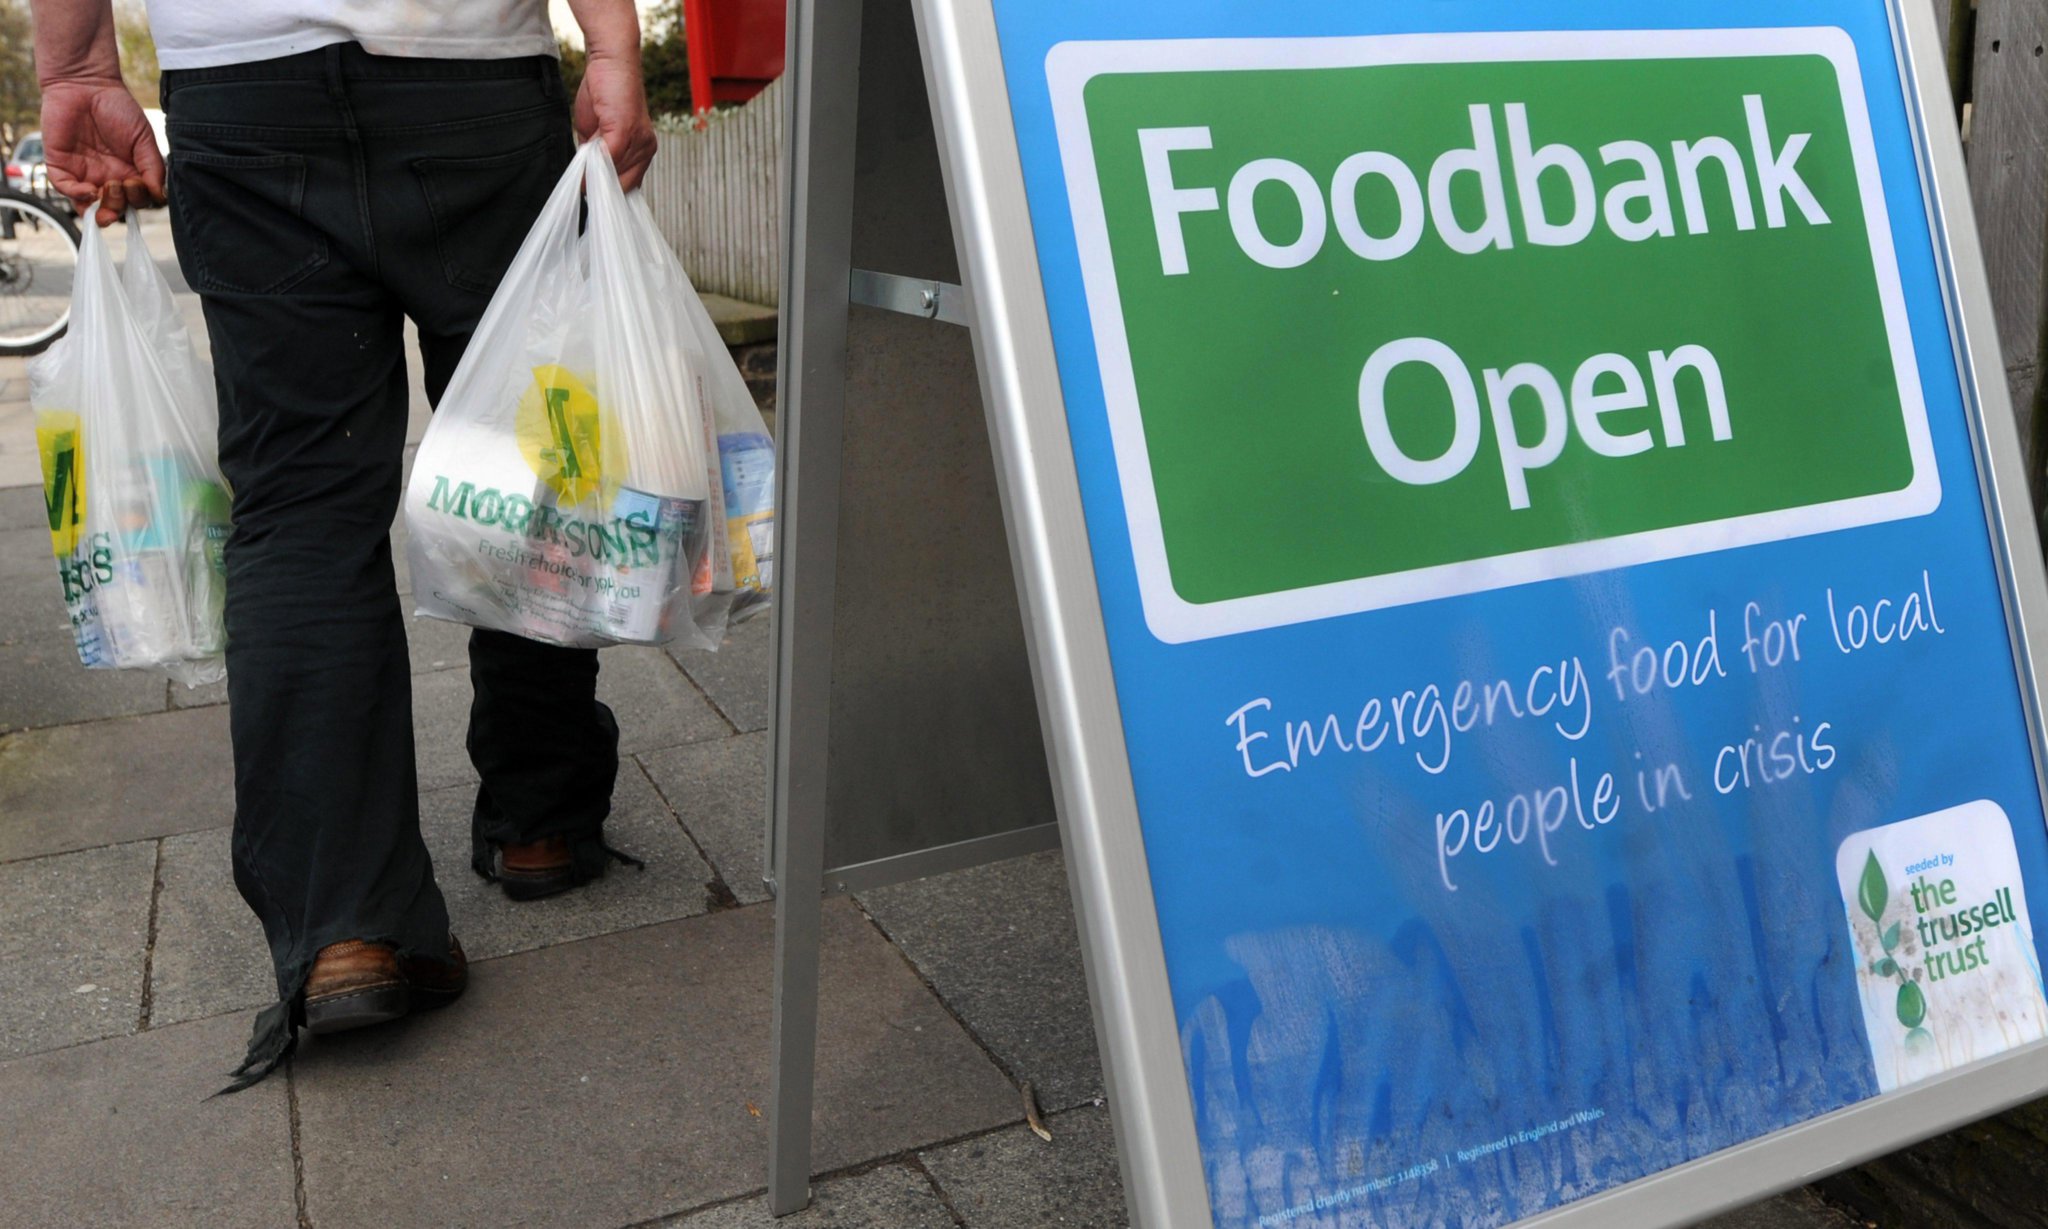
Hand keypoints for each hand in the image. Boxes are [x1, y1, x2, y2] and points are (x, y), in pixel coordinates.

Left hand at [40, 79, 164, 226]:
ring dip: (99, 209)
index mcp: (128, 173)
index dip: (138, 201)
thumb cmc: (117, 107)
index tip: (138, 183)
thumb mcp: (144, 138)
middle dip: (119, 207)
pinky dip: (76, 195)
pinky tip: (88, 190)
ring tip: (105, 191)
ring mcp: (82, 173)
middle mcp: (106, 177)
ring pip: (88, 207)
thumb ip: (153, 167)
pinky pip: (64, 189)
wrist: (86, 82)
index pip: (135, 202)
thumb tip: (158, 195)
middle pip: (113, 209)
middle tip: (121, 186)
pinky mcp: (60, 164)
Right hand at [574, 53, 656, 190]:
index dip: (609, 191)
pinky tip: (584, 159)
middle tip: (583, 184)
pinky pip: (609, 158)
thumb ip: (595, 155)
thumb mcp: (596, 133)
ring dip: (594, 174)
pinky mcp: (626, 130)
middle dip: (601, 186)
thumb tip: (586, 177)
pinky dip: (594, 163)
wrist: (611, 61)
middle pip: (623, 185)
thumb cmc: (604, 93)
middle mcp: (646, 148)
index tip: (593, 196)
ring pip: (614, 174)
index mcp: (642, 151)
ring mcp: (639, 141)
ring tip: (583, 164)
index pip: (629, 185)